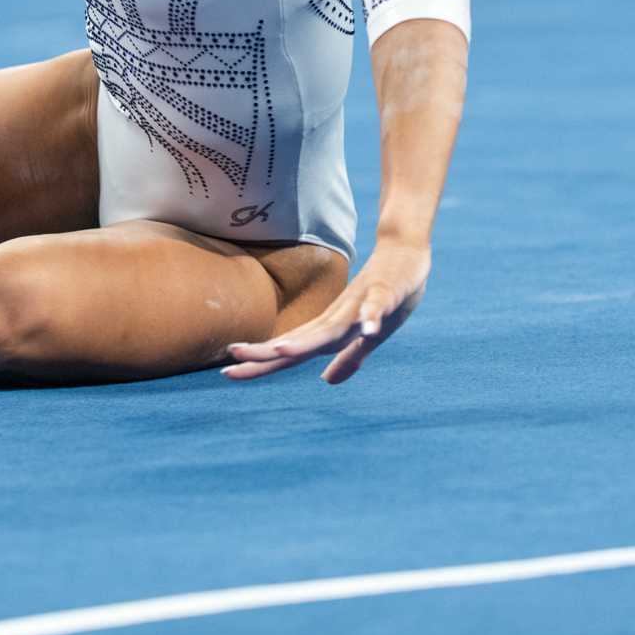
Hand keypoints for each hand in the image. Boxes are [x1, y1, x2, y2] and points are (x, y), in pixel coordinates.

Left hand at [222, 242, 428, 384]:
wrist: (406, 253)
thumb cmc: (384, 295)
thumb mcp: (366, 335)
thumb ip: (348, 358)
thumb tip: (328, 381)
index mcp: (331, 330)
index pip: (292, 351)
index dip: (262, 363)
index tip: (228, 373)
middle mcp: (338, 317)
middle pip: (301, 340)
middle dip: (268, 351)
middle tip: (231, 358)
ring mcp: (360, 304)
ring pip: (331, 326)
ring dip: (309, 340)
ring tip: (281, 352)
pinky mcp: (384, 292)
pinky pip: (377, 306)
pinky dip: (372, 316)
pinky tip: (368, 328)